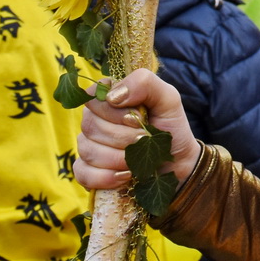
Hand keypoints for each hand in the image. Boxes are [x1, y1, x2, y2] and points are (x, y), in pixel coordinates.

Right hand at [75, 69, 201, 187]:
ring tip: (139, 159)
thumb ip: (145, 83)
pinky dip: (106, 177)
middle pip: (90, 125)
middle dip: (123, 136)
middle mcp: (94, 120)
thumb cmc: (170, 128)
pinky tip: (126, 176)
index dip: (114, 111)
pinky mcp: (87, 171)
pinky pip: (83, 173)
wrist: (177, 164)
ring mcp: (88, 145)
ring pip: (88, 150)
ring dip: (119, 158)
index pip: (92, 98)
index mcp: (110, 98)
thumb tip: (112, 96)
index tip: (137, 117)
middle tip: (145, 139)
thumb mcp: (168, 99)